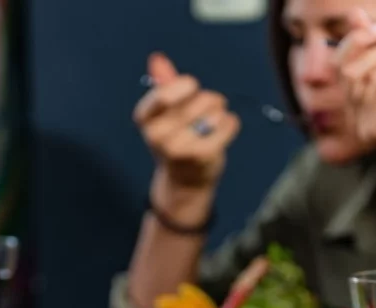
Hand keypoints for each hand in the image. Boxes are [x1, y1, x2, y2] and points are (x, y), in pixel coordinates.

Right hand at [134, 52, 240, 191]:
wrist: (184, 180)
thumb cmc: (176, 138)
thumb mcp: (166, 112)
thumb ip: (164, 84)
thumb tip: (157, 58)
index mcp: (145, 120)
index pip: (164, 93)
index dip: (185, 86)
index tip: (192, 87)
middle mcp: (157, 136)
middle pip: (198, 99)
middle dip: (210, 98)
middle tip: (211, 107)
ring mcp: (179, 149)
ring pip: (214, 111)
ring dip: (220, 112)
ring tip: (214, 122)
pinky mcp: (202, 157)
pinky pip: (227, 124)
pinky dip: (230, 123)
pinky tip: (225, 128)